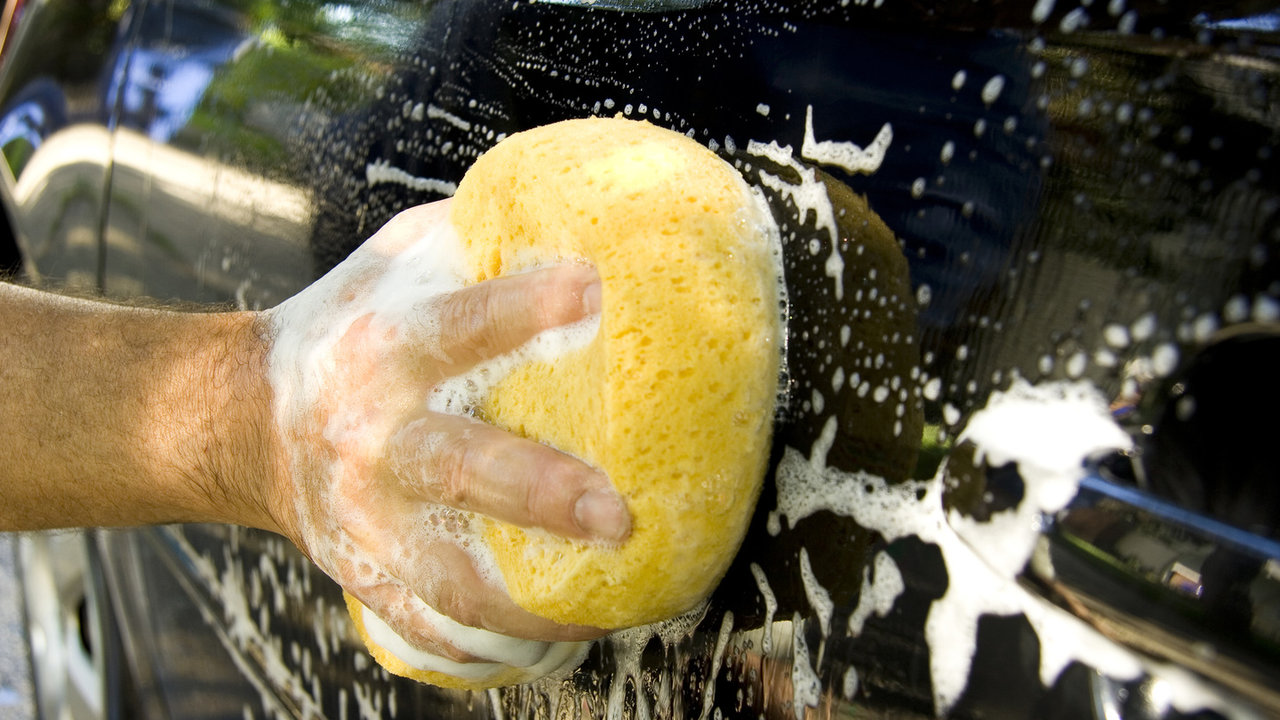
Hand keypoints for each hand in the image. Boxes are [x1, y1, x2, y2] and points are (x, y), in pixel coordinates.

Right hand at [261, 199, 629, 672]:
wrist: (245, 418)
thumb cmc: (346, 326)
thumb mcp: (396, 262)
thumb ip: (475, 238)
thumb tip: (587, 214)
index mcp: (386, 346)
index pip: (461, 323)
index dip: (526, 306)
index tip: (595, 290)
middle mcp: (374, 434)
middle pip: (458, 467)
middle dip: (538, 492)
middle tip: (617, 513)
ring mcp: (366, 515)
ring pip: (444, 575)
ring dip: (525, 602)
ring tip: (605, 612)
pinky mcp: (364, 569)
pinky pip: (429, 622)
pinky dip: (490, 643)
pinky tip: (558, 641)